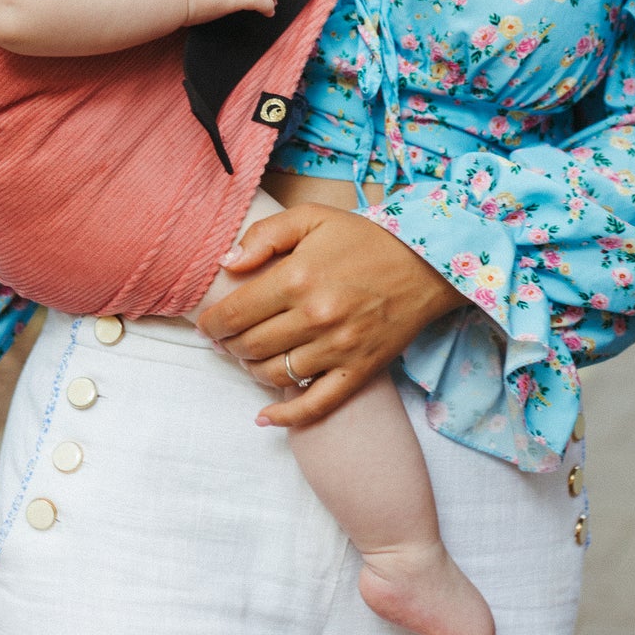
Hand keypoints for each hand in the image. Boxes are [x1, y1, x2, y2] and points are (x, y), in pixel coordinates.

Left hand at [199, 202, 459, 423]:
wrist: (427, 263)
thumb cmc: (364, 239)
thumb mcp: (312, 218)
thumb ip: (264, 236)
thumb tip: (227, 264)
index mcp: (297, 277)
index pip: (235, 313)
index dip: (212, 323)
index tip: (207, 324)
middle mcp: (315, 317)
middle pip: (249, 346)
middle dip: (228, 345)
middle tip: (225, 340)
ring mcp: (338, 348)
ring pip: (273, 375)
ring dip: (251, 369)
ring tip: (249, 357)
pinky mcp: (358, 370)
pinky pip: (315, 405)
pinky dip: (285, 416)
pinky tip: (264, 416)